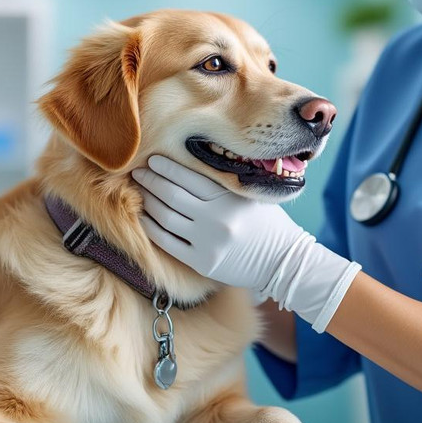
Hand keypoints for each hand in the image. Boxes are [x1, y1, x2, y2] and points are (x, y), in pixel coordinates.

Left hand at [131, 155, 361, 332]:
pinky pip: (168, 242)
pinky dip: (152, 228)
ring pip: (166, 218)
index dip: (167, 167)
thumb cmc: (267, 222)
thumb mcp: (250, 195)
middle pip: (172, 195)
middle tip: (138, 172)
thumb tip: (192, 162)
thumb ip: (224, 182)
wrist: (283, 261)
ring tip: (139, 192)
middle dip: (152, 181)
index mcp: (229, 197)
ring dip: (148, 202)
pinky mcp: (202, 262)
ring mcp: (208, 242)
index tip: (153, 160)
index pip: (189, 177)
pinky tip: (144, 217)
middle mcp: (217, 219)